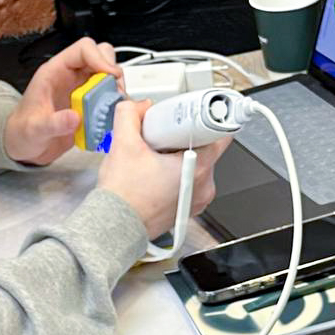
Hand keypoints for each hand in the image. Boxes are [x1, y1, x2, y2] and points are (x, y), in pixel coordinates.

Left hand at [3, 36, 120, 166]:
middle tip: (115, 93)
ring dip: (116, 89)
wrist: (24, 146)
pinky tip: (109, 119)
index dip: (100, 58)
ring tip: (113, 108)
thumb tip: (75, 117)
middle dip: (113, 72)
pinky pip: (109, 96)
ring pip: (108, 75)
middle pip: (102, 56)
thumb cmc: (23, 131)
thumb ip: (54, 123)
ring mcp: (82, 89)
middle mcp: (71, 76)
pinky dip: (114, 105)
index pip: (83, 49)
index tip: (111, 76)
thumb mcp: (35, 129)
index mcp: (55, 72)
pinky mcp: (89, 103)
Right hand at [96, 98, 228, 239]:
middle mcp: (203, 186)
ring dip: (179, 157)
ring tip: (156, 158)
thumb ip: (129, 114)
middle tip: (162, 138)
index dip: (204, 120)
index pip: (220, 134)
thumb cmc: (123, 198)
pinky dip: (176, 174)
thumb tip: (139, 106)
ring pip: (196, 165)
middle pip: (205, 148)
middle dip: (184, 138)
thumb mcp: (122, 144)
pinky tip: (155, 173)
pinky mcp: (187, 208)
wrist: (114, 228)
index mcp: (197, 169)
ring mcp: (197, 199)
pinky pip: (189, 182)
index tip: (190, 117)